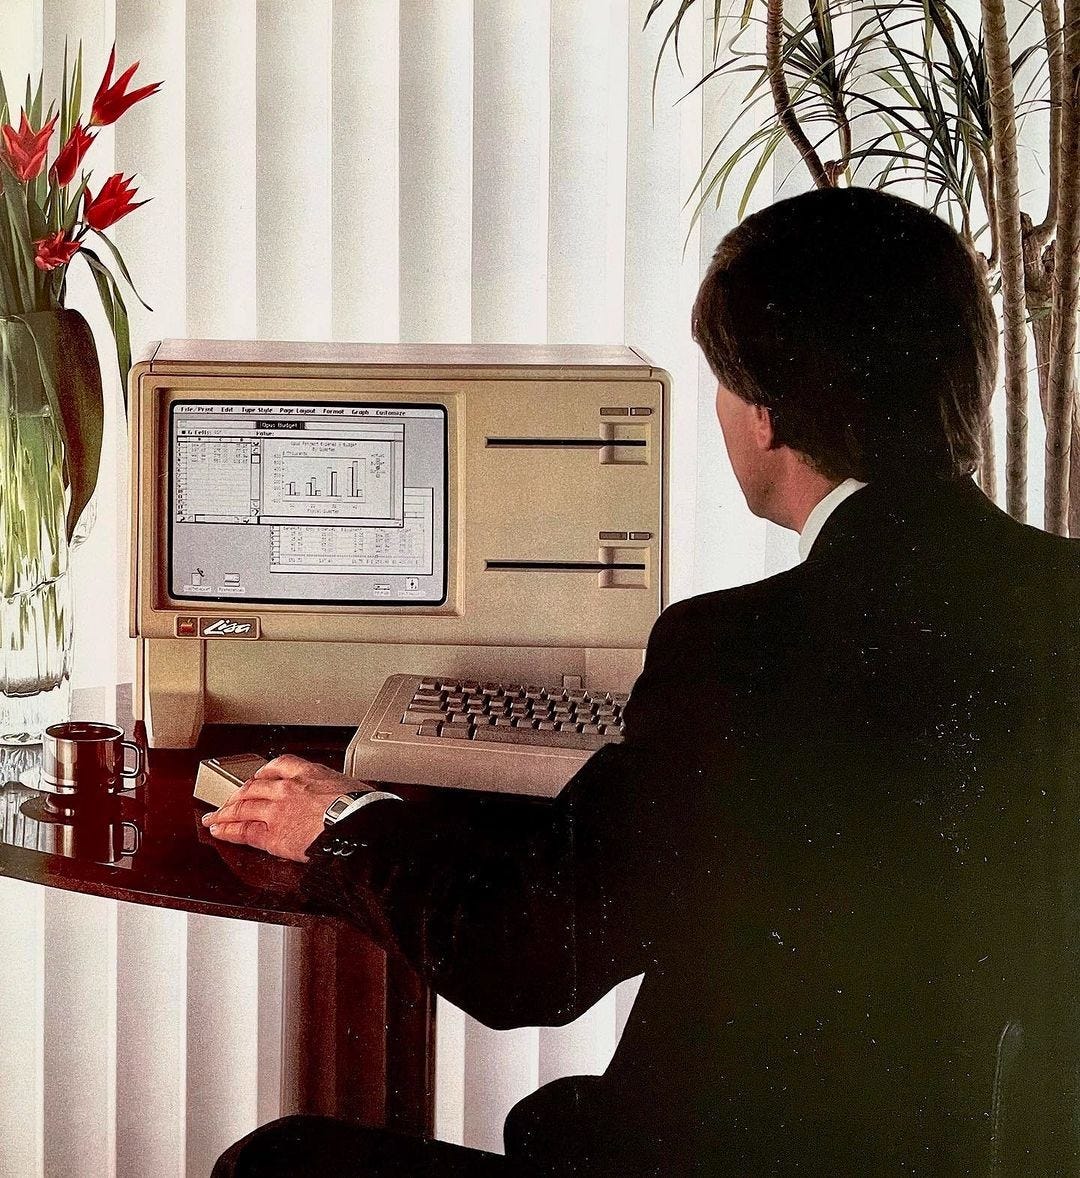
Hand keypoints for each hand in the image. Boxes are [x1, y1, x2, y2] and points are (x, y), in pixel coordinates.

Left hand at [201, 754, 370, 862]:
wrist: (357, 826)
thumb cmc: (362, 809)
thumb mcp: (351, 787)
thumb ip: (338, 790)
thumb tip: (350, 796)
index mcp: (308, 772)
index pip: (279, 765)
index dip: (264, 772)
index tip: (257, 777)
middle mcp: (287, 787)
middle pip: (253, 787)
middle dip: (237, 794)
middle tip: (226, 800)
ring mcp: (277, 810)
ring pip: (243, 808)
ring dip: (225, 813)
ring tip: (214, 817)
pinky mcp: (272, 834)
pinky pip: (244, 831)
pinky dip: (229, 831)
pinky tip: (220, 831)